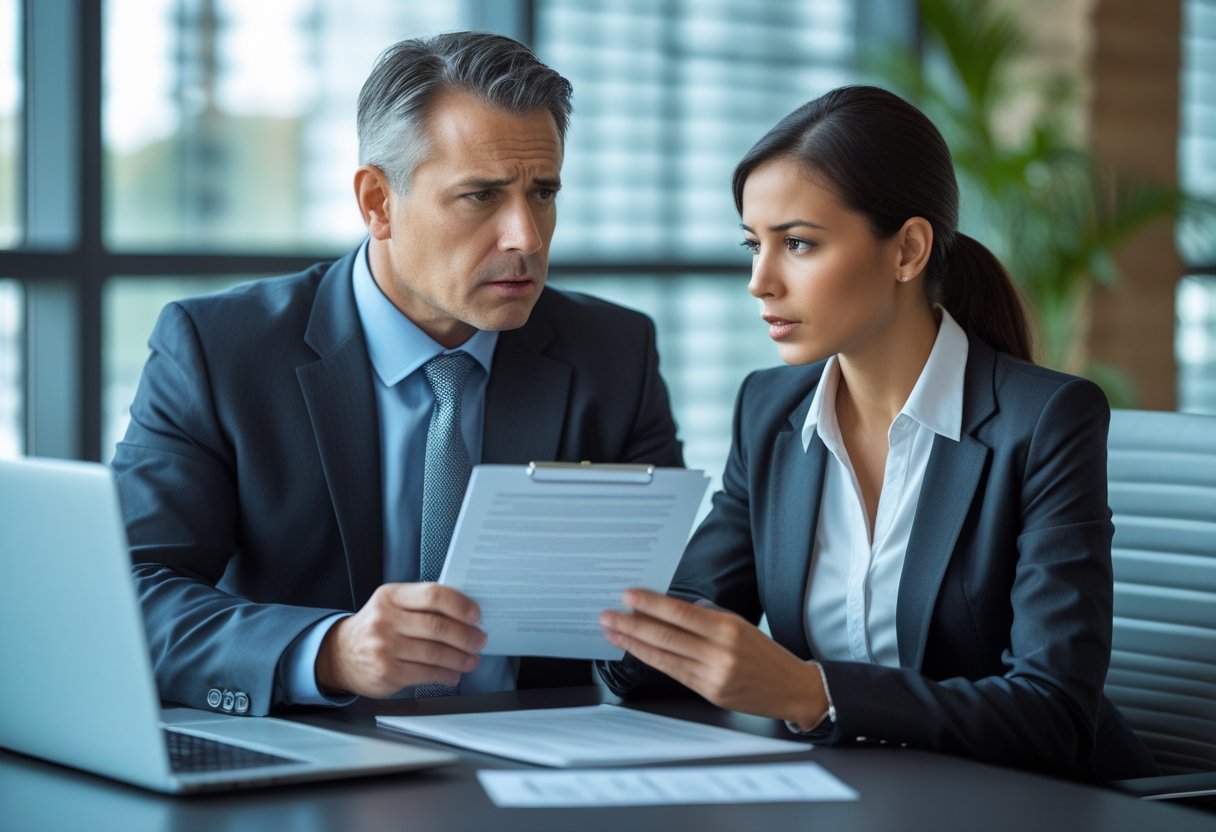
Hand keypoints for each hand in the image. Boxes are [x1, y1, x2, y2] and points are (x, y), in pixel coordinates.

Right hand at [315, 583, 485, 697]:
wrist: (340, 654)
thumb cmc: (375, 627)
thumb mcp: (391, 604)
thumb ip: (421, 603)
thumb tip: (465, 612)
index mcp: (391, 596)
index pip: (433, 595)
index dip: (460, 605)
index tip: (476, 615)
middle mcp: (386, 620)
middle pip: (438, 626)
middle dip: (466, 635)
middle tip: (479, 640)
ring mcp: (385, 648)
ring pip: (435, 653)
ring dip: (461, 658)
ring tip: (472, 659)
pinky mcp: (387, 672)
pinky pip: (426, 674)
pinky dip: (446, 674)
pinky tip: (453, 673)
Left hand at [600, 589, 827, 729]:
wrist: (791, 688)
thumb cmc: (765, 654)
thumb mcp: (740, 624)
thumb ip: (706, 617)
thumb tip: (668, 609)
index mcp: (728, 627)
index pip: (680, 613)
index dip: (650, 604)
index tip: (628, 596)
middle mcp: (719, 652)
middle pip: (666, 635)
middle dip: (631, 625)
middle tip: (608, 615)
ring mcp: (713, 675)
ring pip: (664, 656)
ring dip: (633, 643)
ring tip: (612, 632)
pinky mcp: (709, 693)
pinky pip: (673, 672)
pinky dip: (650, 660)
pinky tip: (635, 651)